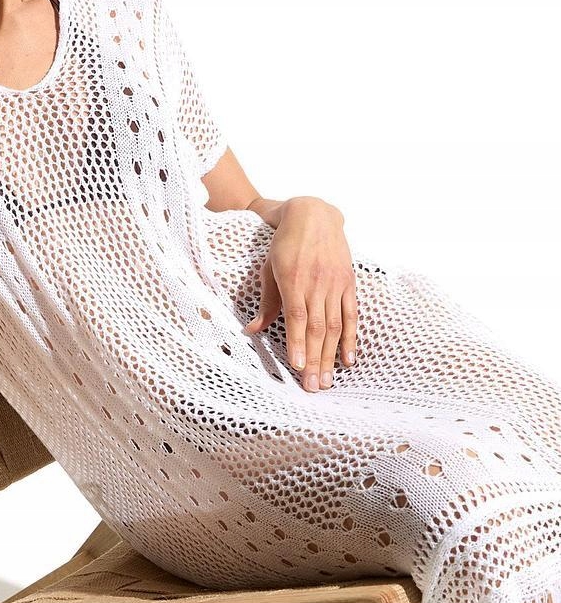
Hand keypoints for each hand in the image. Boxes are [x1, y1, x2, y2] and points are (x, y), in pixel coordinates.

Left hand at [243, 197, 357, 390]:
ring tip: (326, 381)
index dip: (297, 343)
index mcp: (293, 280)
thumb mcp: (268, 269)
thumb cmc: (285, 244)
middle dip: (314, 360)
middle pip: (317, 328)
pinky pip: (351, 315)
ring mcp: (335, 284)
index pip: (296, 318)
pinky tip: (348, 359)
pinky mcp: (348, 283)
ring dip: (330, 356)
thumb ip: (266, 302)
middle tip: (312, 387)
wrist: (313, 216)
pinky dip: (351, 338)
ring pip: (335, 326)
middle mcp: (316, 283)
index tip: (297, 366)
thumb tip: (251, 330)